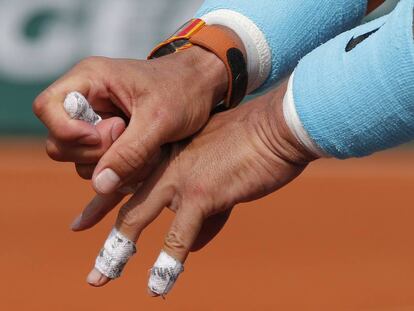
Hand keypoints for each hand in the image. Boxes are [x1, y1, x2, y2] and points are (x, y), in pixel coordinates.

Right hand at [33, 46, 227, 193]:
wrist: (202, 89)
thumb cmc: (183, 91)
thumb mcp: (159, 121)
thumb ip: (129, 153)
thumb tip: (100, 185)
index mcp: (90, 80)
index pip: (47, 107)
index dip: (67, 130)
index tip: (105, 137)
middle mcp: (87, 100)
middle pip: (59, 141)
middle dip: (95, 152)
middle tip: (130, 139)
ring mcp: (96, 122)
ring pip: (80, 159)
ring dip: (112, 165)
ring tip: (146, 151)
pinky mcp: (109, 139)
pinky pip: (100, 165)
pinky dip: (121, 170)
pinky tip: (145, 160)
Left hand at [81, 81, 317, 292]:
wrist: (274, 129)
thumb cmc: (249, 146)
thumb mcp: (218, 172)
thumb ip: (203, 210)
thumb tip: (194, 245)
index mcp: (166, 154)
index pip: (125, 181)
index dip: (100, 204)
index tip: (80, 223)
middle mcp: (164, 164)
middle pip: (122, 202)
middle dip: (105, 236)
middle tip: (92, 264)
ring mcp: (178, 178)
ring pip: (136, 218)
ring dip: (118, 252)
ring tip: (101, 278)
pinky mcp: (200, 194)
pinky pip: (178, 236)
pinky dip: (167, 264)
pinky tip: (157, 287)